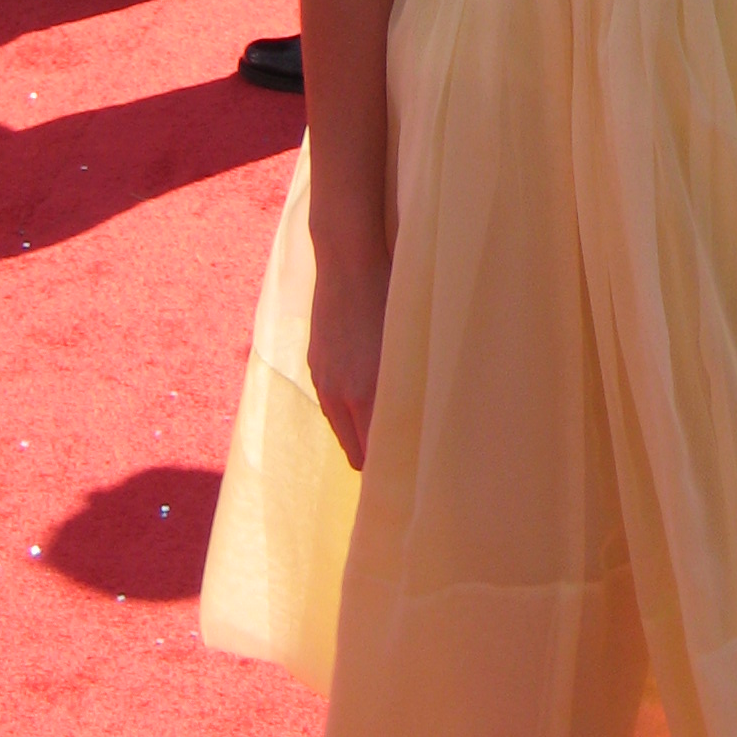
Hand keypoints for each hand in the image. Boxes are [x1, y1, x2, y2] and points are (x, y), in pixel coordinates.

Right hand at [308, 247, 388, 469]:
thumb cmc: (389, 301)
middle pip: (352, 449)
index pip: (371, 455)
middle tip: (400, 457)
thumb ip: (405, 390)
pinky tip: (364, 397)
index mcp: (363, 395)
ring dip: (358, 431)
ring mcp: (322, 379)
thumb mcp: (405, 349)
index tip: (407, 472)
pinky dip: (346, 409)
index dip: (387, 467)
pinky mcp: (315, 364)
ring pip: (340, 426)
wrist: (348, 264)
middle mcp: (337, 393)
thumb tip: (421, 420)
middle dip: (373, 456)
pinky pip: (330, 402)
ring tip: (383, 430)